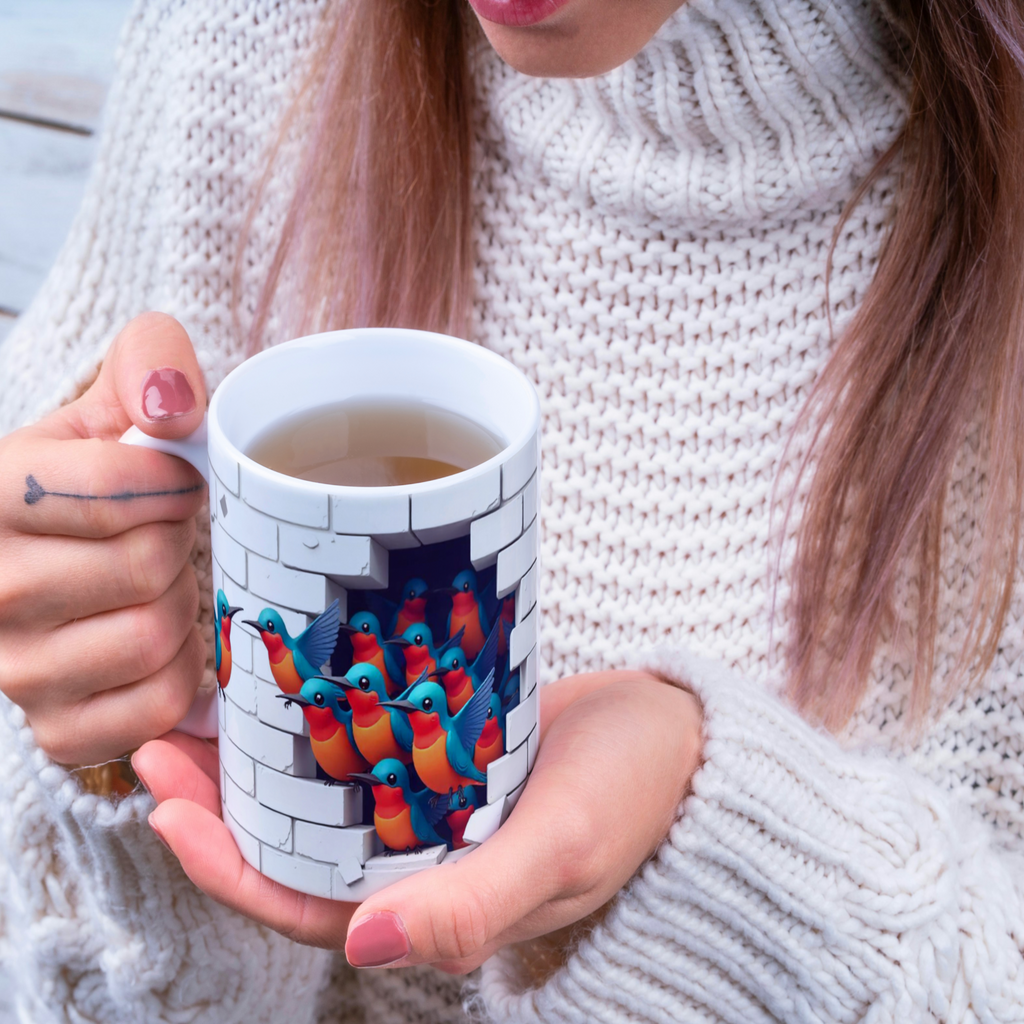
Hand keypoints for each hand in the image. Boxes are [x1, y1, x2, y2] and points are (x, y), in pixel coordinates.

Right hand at [0, 312, 208, 763]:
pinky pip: (160, 702)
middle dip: (178, 544)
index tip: (174, 481)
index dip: (174, 480)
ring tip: (157, 585)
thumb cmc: (88, 487)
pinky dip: (181, 671)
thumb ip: (148, 366)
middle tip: (164, 537)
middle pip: (146, 564)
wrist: (56, 564)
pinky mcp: (56, 729)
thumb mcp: (107, 409)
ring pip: (156, 636)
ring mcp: (15, 670)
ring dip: (181, 606)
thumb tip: (176, 404)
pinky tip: (158, 642)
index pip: (120, 486)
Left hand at [135, 670, 702, 972]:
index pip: (309, 904)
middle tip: (164, 738)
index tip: (170, 809)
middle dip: (222, 805)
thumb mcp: (563, 851)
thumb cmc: (637, 795)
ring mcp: (434, 802)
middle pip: (298, 845)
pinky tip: (293, 685)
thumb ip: (472, 907)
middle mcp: (423, 857)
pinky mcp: (449, 752)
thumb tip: (363, 946)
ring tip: (206, 707)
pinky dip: (323, 721)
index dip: (230, 869)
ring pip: (324, 793)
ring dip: (262, 759)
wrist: (685, 734)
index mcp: (439, 901)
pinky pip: (368, 744)